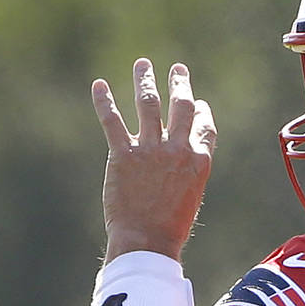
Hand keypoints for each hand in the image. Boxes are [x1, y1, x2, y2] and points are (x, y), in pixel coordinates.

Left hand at [92, 58, 216, 262]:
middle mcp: (177, 149)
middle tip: (177, 69)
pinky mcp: (123, 155)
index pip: (204, 124)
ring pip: (149, 103)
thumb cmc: (170, 226)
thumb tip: (180, 158)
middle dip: (180, 83)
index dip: (202, 110)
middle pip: (182, 105)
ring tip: (142, 64)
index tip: (198, 102)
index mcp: (199, 160)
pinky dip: (104, 101)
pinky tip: (99, 85)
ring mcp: (150, 150)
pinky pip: (112, 121)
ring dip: (145, 80)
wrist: (147, 241)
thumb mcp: (191, 196)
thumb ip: (187, 170)